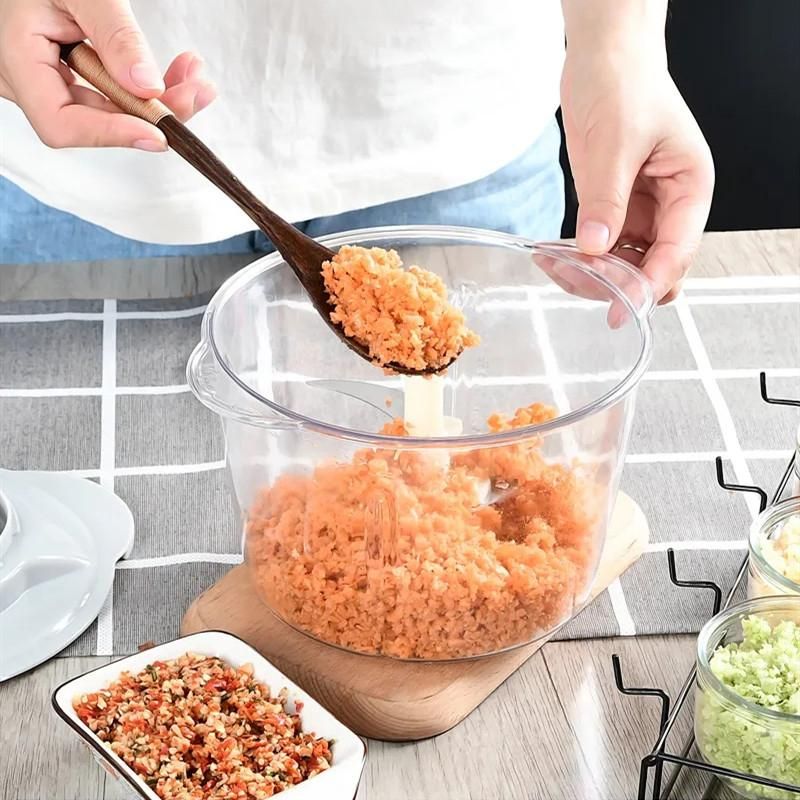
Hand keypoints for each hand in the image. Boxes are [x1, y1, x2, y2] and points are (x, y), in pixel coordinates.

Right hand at [0, 0, 215, 150]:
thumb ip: (114, 34)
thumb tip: (145, 86)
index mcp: (16, 57)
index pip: (60, 122)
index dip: (111, 134)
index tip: (158, 134)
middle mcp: (27, 80)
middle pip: (94, 122)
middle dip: (151, 113)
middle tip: (196, 93)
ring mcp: (48, 81)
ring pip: (111, 111)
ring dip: (159, 100)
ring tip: (194, 76)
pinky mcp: (71, 78)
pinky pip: (113, 95)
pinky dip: (148, 87)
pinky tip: (178, 72)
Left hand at [561, 40, 714, 304]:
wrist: (602, 60)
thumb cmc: (623, 85)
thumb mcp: (615, 143)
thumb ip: (606, 198)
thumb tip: (596, 248)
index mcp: (690, 188)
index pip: (677, 251)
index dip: (650, 285)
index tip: (621, 311)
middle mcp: (670, 207)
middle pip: (652, 268)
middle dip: (617, 283)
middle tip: (573, 278)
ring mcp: (641, 212)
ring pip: (624, 266)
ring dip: (591, 275)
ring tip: (552, 263)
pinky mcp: (612, 211)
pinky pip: (599, 250)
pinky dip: (578, 260)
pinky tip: (550, 255)